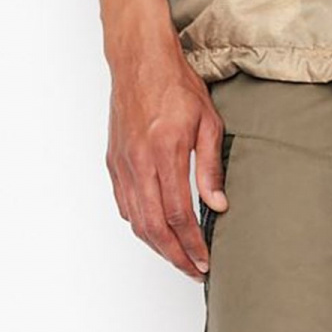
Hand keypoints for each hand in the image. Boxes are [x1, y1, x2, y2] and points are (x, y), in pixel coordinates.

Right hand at [107, 38, 227, 279]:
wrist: (139, 61)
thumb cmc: (176, 85)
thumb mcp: (208, 123)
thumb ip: (211, 168)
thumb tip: (218, 206)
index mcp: (165, 152)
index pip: (179, 214)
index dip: (193, 244)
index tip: (206, 260)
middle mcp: (139, 163)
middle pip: (154, 226)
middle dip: (175, 255)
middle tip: (194, 270)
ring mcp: (123, 164)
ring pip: (136, 220)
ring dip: (158, 245)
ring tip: (179, 257)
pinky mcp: (114, 162)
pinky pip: (125, 204)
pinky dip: (140, 225)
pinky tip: (157, 231)